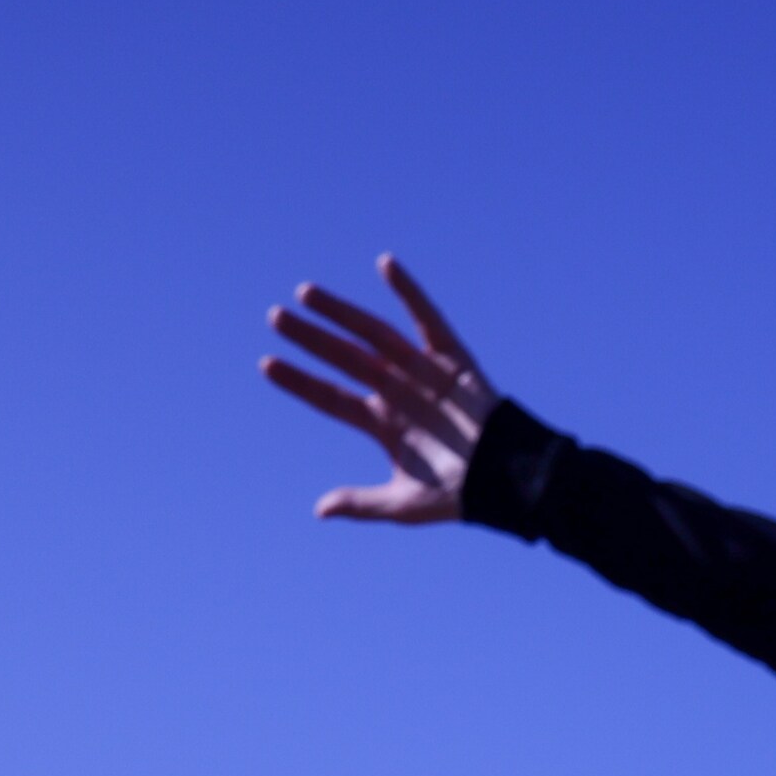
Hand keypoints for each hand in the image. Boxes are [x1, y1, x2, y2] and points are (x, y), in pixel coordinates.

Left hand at [261, 254, 497, 523]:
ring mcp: (421, 373)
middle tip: (275, 317)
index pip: (330, 396)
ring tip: (306, 294)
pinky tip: (385, 265)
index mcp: (381, 423)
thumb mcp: (403, 504)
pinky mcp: (452, 359)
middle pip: (344, 358)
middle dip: (310, 338)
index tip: (266, 364)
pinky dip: (409, 292)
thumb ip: (362, 503)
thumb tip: (320, 510)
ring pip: (374, 334)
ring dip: (341, 313)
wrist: (509, 482)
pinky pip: (428, 320)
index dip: (300, 381)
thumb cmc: (458, 494)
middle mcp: (395, 392)